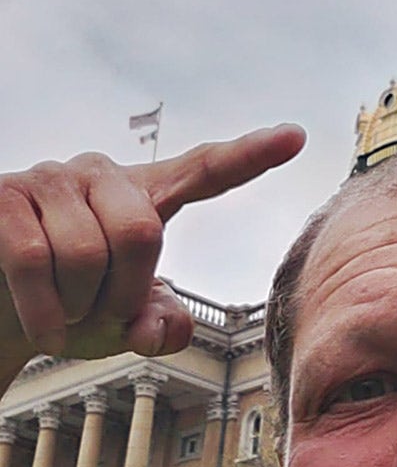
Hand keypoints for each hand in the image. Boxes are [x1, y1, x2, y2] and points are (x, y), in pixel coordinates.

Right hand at [0, 124, 305, 369]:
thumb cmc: (70, 308)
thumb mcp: (123, 325)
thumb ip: (160, 326)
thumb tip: (162, 330)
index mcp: (145, 197)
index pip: (206, 170)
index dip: (251, 155)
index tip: (296, 136)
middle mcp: (101, 174)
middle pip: (141, 234)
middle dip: (123, 294)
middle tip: (102, 316)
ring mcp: (49, 178)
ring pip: (82, 254)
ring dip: (76, 309)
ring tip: (66, 315)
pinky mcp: (2, 195)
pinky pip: (31, 259)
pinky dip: (43, 312)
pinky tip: (43, 324)